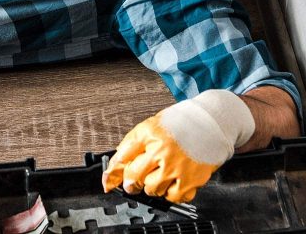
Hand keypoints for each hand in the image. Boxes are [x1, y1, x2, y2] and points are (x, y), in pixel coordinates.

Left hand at [102, 90, 254, 203]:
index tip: (108, 180)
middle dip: (130, 183)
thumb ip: (136, 143)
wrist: (210, 121)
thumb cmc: (181, 122)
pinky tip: (172, 182)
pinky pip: (173, 197)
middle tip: (133, 183)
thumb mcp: (153, 124)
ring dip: (152, 186)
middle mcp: (161, 149)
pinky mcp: (190, 179)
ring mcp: (175, 166)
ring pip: (152, 189)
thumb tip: (119, 164)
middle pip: (134, 176)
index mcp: (149, 132)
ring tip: (158, 177)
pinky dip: (170, 193)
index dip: (113, 171)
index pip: (123, 155)